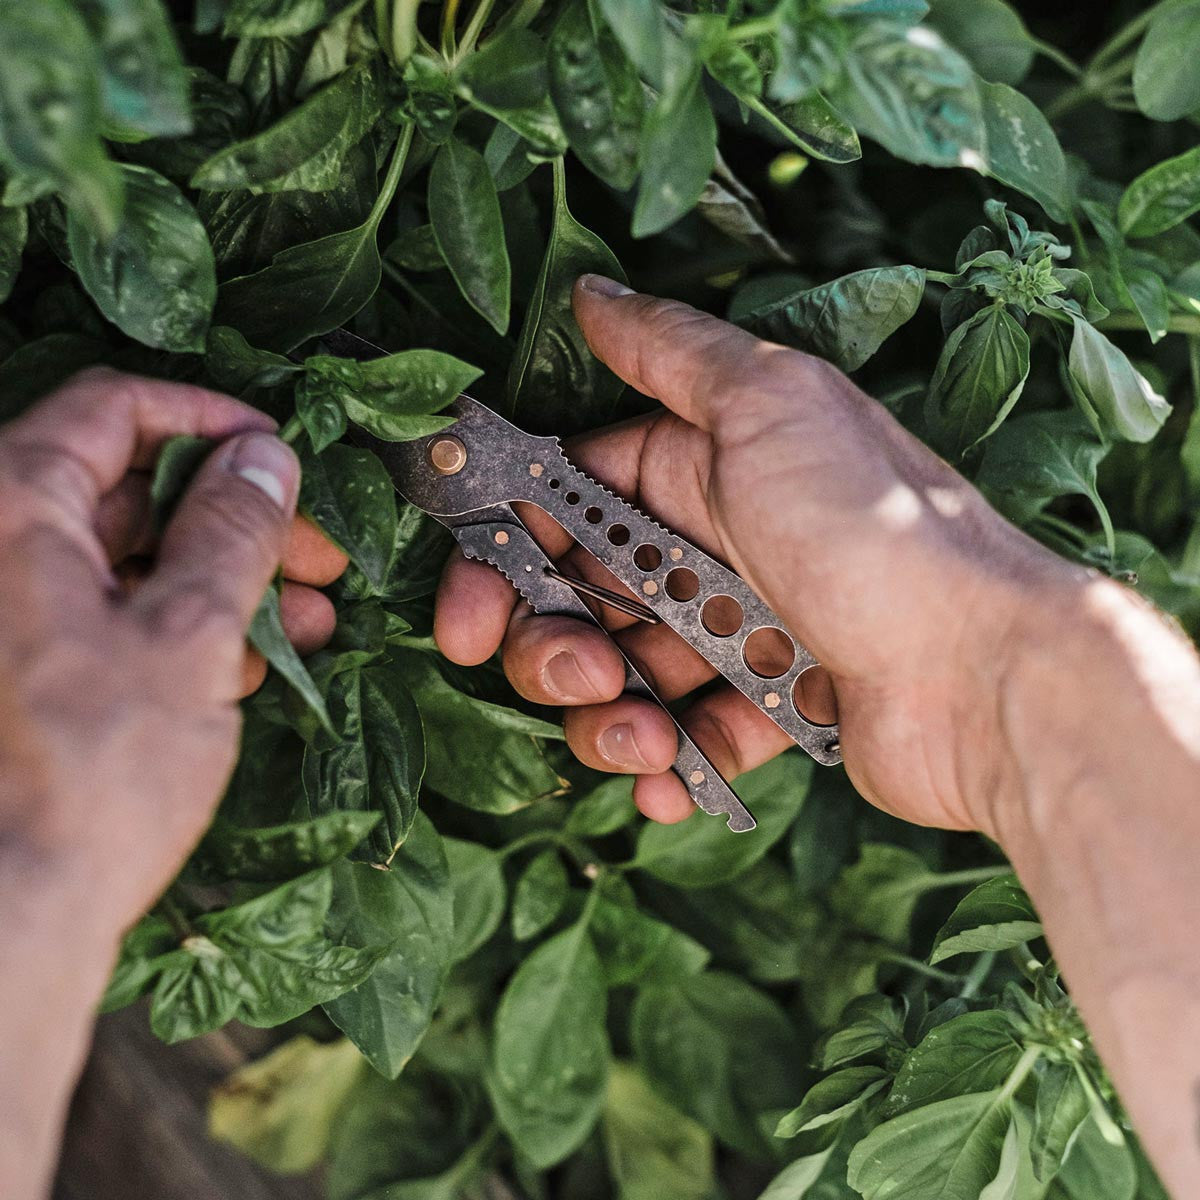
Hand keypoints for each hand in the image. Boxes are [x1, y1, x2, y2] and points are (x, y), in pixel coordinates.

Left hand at [0, 367, 344, 936]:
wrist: (11, 916)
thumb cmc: (97, 772)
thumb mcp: (188, 636)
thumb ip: (230, 532)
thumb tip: (264, 457)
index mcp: (11, 508)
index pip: (114, 410)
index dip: (210, 421)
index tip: (280, 453)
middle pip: (129, 488)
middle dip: (236, 516)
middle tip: (317, 554)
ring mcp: (9, 612)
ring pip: (128, 559)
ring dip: (225, 578)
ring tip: (313, 616)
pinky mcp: (25, 670)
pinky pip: (107, 617)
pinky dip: (182, 627)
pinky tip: (257, 661)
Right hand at [435, 276, 1085, 835]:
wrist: (988, 670)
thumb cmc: (871, 529)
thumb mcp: (769, 407)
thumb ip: (673, 352)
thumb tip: (593, 294)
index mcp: (703, 467)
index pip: (567, 501)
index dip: (506, 552)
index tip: (469, 608)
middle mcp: (715, 543)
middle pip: (583, 595)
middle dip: (551, 646)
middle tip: (574, 673)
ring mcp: (742, 630)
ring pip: (626, 675)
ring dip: (608, 718)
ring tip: (638, 739)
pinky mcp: (773, 708)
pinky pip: (691, 738)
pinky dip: (668, 767)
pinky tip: (668, 786)